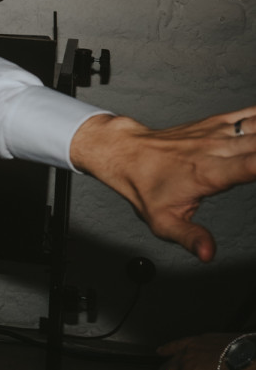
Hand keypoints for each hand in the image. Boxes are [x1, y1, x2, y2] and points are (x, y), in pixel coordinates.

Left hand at [70, 110, 255, 261]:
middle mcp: (216, 148)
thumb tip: (209, 255)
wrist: (126, 153)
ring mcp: (218, 133)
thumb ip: (189, 236)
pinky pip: (251, 114)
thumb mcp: (162, 221)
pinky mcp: (218, 123)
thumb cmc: (146, 187)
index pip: (250, 166)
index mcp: (209, 173)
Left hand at [151, 333, 236, 369]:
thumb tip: (228, 359)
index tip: (160, 351)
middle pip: (169, 363)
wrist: (241, 356)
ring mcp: (185, 363)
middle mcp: (188, 351)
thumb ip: (221, 353)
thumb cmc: (241, 351)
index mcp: (198, 342)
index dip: (167, 349)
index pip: (178, 345)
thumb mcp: (228, 346)